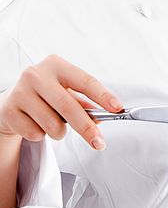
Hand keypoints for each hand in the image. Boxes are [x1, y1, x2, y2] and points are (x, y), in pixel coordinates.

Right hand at [0, 54, 124, 149]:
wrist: (11, 103)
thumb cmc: (45, 96)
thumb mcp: (64, 92)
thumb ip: (83, 103)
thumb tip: (101, 118)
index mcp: (56, 65)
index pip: (85, 81)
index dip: (103, 96)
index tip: (117, 108)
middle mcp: (37, 74)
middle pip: (69, 106)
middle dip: (86, 127)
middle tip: (99, 142)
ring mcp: (21, 91)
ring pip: (52, 124)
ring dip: (59, 132)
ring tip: (53, 124)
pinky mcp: (9, 109)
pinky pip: (35, 133)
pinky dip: (40, 135)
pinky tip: (34, 124)